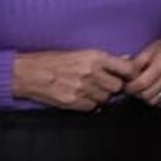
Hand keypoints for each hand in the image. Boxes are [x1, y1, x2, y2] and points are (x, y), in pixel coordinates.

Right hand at [11, 48, 133, 110]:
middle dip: (113, 87)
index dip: (131, 74)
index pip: (126, 68)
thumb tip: (125, 60)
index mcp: (94, 57)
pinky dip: (89, 104)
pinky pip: (92, 107)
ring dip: (100, 96)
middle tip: (104, 83)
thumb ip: (104, 59)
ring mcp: (82, 88)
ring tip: (87, 88)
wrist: (29, 73)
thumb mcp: (80, 53)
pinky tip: (79, 96)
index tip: (130, 77)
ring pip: (105, 99)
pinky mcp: (74, 102)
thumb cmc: (53, 61)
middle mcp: (90, 72)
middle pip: (117, 87)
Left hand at [123, 36, 160, 105]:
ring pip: (155, 100)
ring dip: (145, 96)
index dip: (130, 86)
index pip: (142, 82)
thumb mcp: (147, 50)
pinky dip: (156, 97)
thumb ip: (134, 64)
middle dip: (136, 93)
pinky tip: (154, 88)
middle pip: (148, 94)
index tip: (126, 84)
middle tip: (132, 87)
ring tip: (142, 88)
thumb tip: (123, 76)